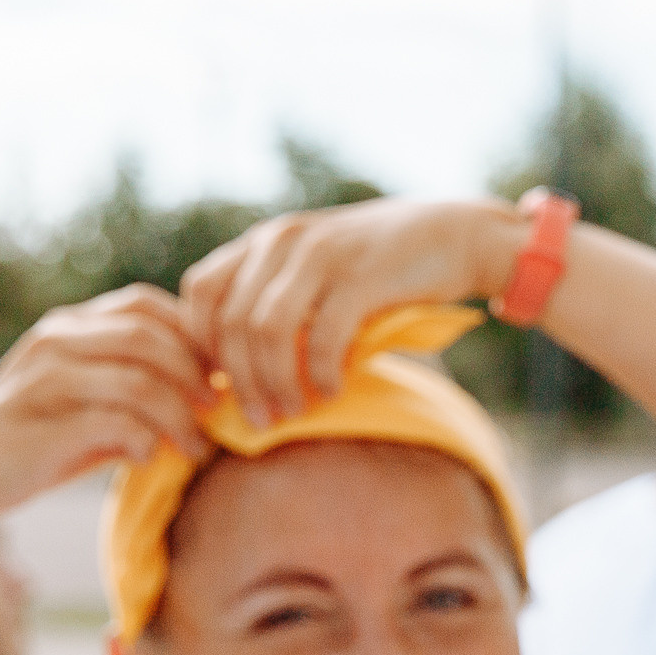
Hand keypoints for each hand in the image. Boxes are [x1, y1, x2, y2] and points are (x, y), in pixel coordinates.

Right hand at [0, 285, 212, 534]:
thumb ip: (138, 390)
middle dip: (196, 376)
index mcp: (69, 328)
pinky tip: (150, 459)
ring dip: (180, 417)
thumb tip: (216, 394)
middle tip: (220, 414)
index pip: (145, 306)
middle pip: (149, 337)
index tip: (221, 375)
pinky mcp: (42, 422)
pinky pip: (116, 422)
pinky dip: (146, 441)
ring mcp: (45, 378)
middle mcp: (56, 340)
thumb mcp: (89, 405)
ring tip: (196, 449)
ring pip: (139, 379)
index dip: (193, 335)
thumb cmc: (34, 445)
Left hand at [178, 197, 525, 426]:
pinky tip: (332, 391)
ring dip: (275, 382)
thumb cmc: (383, 267)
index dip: (200, 345)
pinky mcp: (361, 275)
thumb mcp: (318, 270)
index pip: (200, 291)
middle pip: (231, 322)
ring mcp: (321, 254)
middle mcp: (284, 239)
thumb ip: (279, 299)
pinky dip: (321, 373)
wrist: (455, 235)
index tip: (221, 387)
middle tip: (259, 418)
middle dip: (240, 381)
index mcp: (266, 240)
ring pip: (267, 331)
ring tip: (292, 412)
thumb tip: (239, 370)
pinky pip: (322, 336)